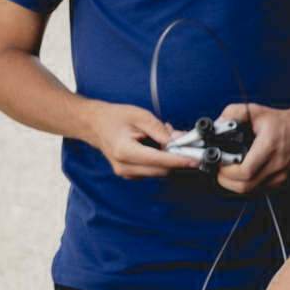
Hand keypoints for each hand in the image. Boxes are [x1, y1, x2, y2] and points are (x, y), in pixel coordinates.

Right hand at [83, 101, 197, 179]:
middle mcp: (125, 167)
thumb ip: (160, 130)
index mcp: (125, 152)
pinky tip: (155, 145)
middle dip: (176, 157)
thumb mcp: (140, 116)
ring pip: (159, 171)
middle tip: (182, 140)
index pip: (160, 160)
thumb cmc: (114, 118)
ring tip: (162, 137)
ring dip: (168, 158)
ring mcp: (126, 173)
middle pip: (162, 170)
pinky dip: (160, 160)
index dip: (180, 160)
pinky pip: (152, 170)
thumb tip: (180, 139)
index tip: (195, 160)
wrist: (94, 124)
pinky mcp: (129, 174)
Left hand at [216, 103, 289, 194]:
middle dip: (226, 180)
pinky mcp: (281, 181)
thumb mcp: (257, 111)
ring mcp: (280, 176)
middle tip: (218, 169)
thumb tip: (216, 124)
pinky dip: (246, 184)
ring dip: (235, 184)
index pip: (245, 172)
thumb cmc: (283, 121)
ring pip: (251, 191)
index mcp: (270, 147)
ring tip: (228, 171)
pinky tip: (242, 174)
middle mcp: (276, 165)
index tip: (218, 163)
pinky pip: (259, 189)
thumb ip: (233, 113)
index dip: (226, 172)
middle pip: (245, 187)